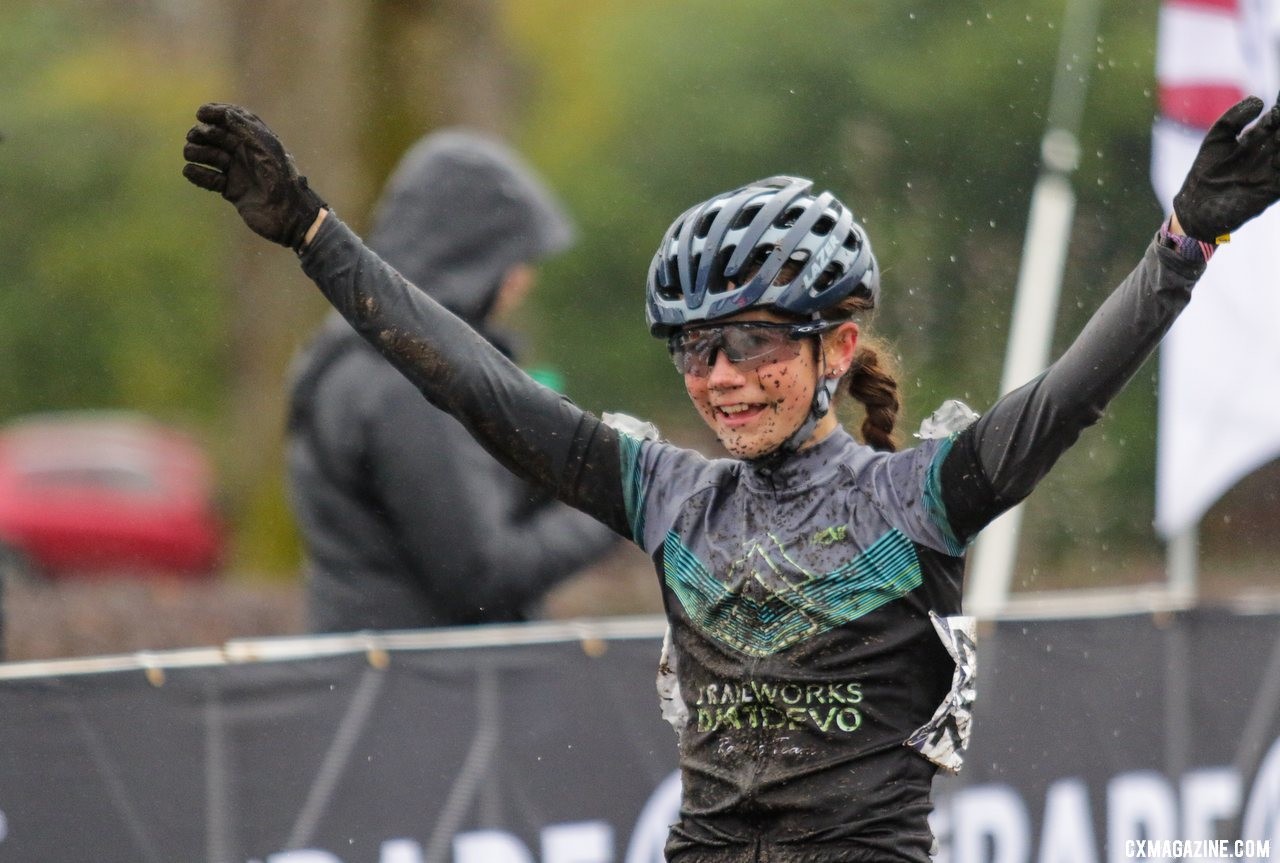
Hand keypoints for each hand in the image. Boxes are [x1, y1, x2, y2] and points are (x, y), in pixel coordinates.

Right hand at [182, 103, 326, 250]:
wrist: (288, 215)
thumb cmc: (282, 178)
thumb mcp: (266, 148)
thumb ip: (245, 128)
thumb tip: (224, 112)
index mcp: (256, 139)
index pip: (232, 118)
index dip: (215, 112)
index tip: (201, 113)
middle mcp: (245, 153)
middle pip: (215, 135)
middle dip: (202, 134)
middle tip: (195, 138)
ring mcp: (237, 171)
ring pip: (208, 155)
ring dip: (198, 153)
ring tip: (193, 155)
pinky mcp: (231, 190)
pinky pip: (209, 178)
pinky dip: (198, 174)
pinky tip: (190, 171)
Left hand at [1173, 93, 1279, 242]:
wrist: (1197, 208)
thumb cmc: (1205, 171)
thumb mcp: (1217, 139)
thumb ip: (1234, 118)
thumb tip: (1260, 100)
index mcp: (1257, 137)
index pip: (1276, 118)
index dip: (1279, 111)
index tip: (1278, 106)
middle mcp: (1268, 151)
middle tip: (1279, 123)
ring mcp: (1272, 170)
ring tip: (1279, 137)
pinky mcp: (1272, 189)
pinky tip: (1279, 159)